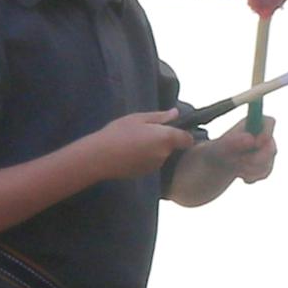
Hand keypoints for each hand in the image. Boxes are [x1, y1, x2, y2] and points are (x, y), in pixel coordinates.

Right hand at [81, 108, 200, 182]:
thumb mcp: (138, 118)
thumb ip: (160, 117)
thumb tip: (176, 113)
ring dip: (154, 149)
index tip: (173, 129)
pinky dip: (146, 157)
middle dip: (164, 140)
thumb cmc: (118, 133)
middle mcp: (165, 154)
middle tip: (145, 131)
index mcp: (166, 138)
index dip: (183, 134)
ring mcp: (156, 166)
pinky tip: (131, 152)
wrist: (100, 157)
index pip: (187, 139)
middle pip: (172, 146)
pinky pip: (152, 162)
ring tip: (135, 142)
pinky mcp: (146, 173)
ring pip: (161, 154)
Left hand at [211, 126, 278, 185]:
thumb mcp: (219, 146)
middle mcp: (264, 136)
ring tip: (235, 167)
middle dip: (255, 158)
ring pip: (267, 163)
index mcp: (253, 123)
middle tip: (239, 161)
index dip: (267, 132)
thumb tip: (251, 139)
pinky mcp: (267, 166)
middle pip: (271, 148)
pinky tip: (241, 174)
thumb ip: (233, 141)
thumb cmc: (219, 149)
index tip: (255, 143)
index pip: (269, 122)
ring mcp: (268, 152)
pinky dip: (251, 176)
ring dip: (249, 169)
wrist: (219, 164)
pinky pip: (264, 173)